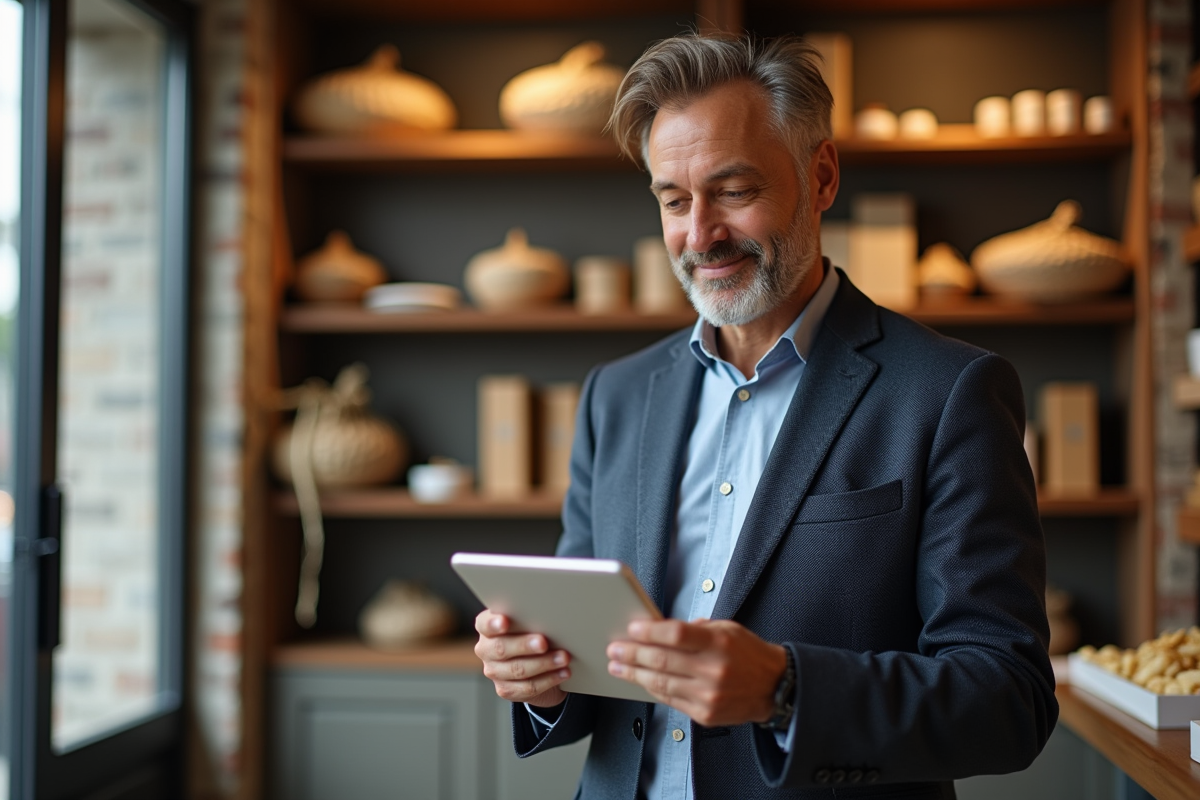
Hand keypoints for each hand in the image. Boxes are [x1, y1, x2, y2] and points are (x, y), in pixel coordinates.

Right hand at [473, 609, 570, 707]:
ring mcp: (494, 671)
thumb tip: (549, 617)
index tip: (505, 622)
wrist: (535, 665)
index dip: (493, 624)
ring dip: (544, 663)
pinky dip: (549, 679)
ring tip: (563, 658)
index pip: (484, 624)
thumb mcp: (528, 623)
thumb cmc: (531, 634)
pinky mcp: (506, 689)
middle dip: (525, 645)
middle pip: (501, 648)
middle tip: (544, 643)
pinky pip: (528, 687)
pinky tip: (563, 672)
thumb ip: (530, 619)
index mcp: (487, 628)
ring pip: (517, 670)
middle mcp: (486, 650)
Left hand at [606, 618, 786, 726]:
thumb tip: (659, 629)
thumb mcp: (727, 629)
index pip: (676, 634)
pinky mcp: (704, 713)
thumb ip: (695, 629)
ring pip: (660, 683)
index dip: (649, 631)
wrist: (775, 687)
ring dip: (634, 674)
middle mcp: (713, 670)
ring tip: (618, 666)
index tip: (632, 629)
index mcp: (718, 643)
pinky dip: (652, 689)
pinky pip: (669, 700)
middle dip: (632, 654)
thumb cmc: (748, 654)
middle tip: (615, 648)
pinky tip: (640, 681)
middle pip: (662, 660)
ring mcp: (708, 695)